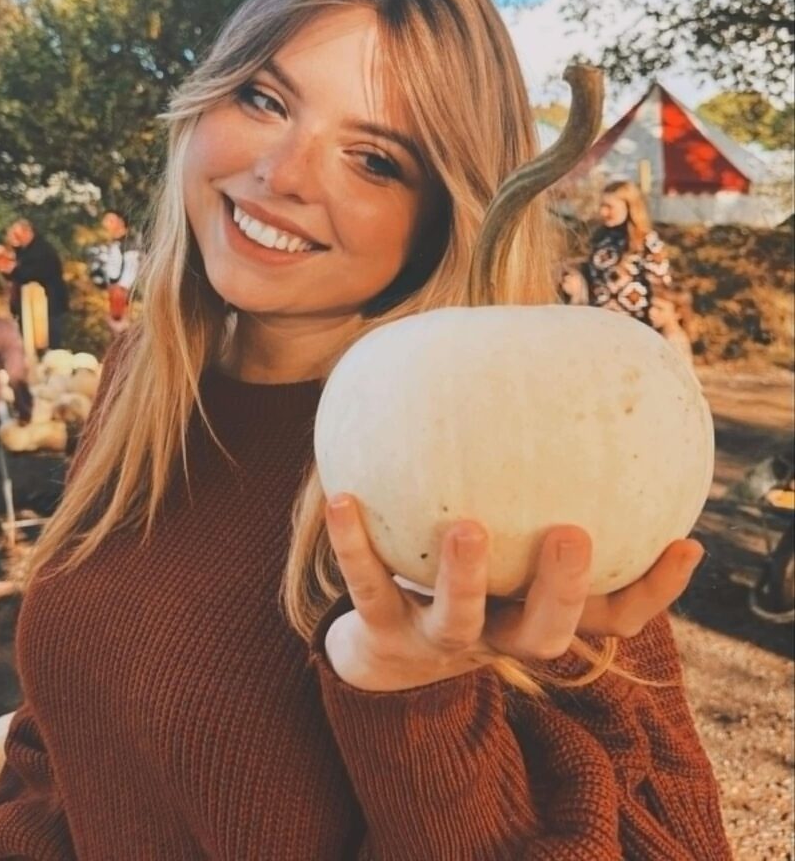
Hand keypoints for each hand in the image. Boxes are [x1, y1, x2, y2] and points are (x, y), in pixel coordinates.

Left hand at [323, 494, 703, 691]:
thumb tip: (553, 379)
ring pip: (460, 622)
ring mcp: (438, 640)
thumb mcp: (504, 536)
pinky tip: (343, 496)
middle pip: (547, 633)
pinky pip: (368, 587)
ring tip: (467, 527)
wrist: (383, 650)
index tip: (686, 542)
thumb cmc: (455, 572)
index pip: (612, 616)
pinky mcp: (382, 631)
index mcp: (535, 612)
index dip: (655, 591)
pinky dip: (353, 546)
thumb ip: (527, 482)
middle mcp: (497, 634)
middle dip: (563, 590)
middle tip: (572, 533)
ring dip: (465, 577)